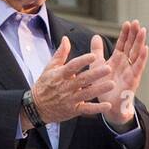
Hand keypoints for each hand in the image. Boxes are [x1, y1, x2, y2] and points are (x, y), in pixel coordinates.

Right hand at [32, 21, 147, 125]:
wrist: (37, 107)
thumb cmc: (44, 85)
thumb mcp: (49, 68)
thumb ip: (60, 54)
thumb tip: (66, 38)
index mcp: (60, 75)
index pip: (72, 66)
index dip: (83, 61)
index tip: (93, 56)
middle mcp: (66, 87)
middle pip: (82, 79)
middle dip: (96, 74)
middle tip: (109, 68)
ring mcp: (70, 99)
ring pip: (87, 94)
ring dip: (100, 89)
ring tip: (112, 84)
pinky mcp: (73, 110)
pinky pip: (86, 109)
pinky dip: (97, 108)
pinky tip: (108, 105)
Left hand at [97, 20, 148, 126]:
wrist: (108, 106)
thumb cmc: (104, 87)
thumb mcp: (97, 66)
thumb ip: (97, 52)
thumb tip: (95, 36)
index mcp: (117, 60)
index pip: (122, 44)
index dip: (125, 34)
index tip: (127, 23)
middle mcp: (125, 64)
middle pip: (131, 46)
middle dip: (134, 34)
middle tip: (136, 22)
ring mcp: (130, 71)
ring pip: (136, 54)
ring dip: (140, 42)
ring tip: (143, 30)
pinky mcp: (133, 80)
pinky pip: (138, 67)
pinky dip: (142, 58)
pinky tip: (145, 48)